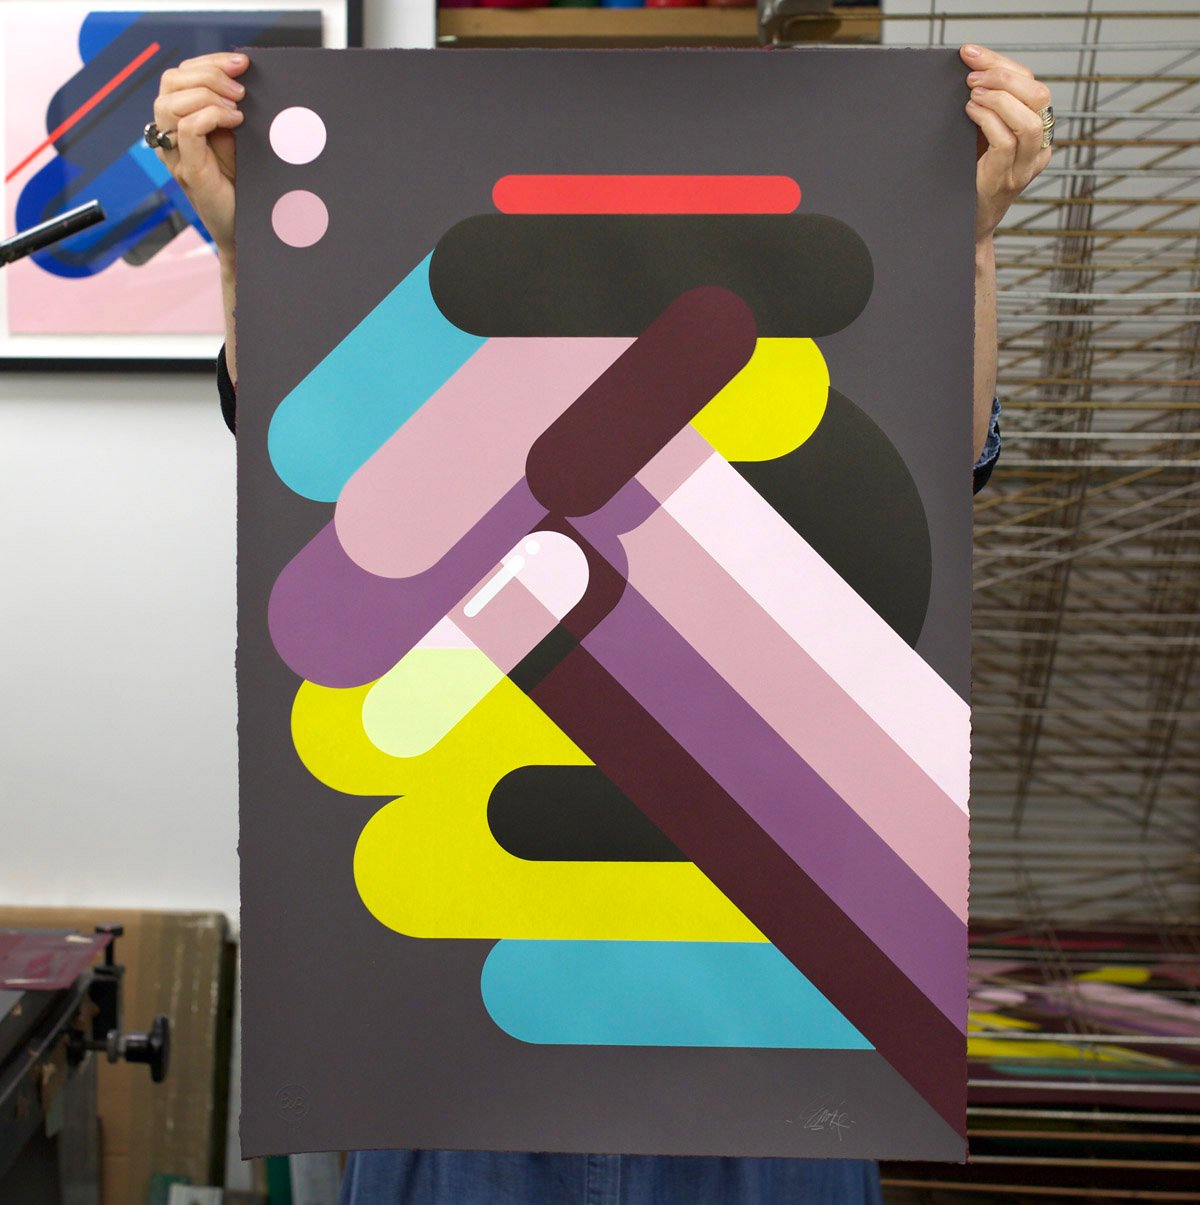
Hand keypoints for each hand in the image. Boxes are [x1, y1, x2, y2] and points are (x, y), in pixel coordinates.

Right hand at [152, 52, 247, 260]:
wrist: (248, 228)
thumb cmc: (244, 184)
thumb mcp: (238, 138)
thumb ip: (230, 109)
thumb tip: (242, 76)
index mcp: (178, 121)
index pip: (181, 74)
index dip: (210, 61)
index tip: (242, 63)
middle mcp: (169, 134)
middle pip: (171, 80)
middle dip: (209, 74)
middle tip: (241, 90)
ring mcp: (175, 153)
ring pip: (172, 101)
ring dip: (209, 95)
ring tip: (238, 109)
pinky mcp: (188, 171)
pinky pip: (187, 128)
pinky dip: (211, 116)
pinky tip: (235, 123)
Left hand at [961, 44, 1052, 244]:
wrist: (962, 229)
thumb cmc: (967, 182)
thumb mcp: (981, 141)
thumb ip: (987, 112)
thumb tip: (971, 73)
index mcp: (1037, 134)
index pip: (1034, 86)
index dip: (1005, 65)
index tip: (973, 54)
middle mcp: (1038, 149)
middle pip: (1039, 95)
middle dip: (1003, 75)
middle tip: (972, 73)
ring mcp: (1024, 168)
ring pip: (1028, 118)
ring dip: (997, 97)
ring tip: (971, 93)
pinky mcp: (1006, 181)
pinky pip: (1006, 141)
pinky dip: (988, 119)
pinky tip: (970, 112)